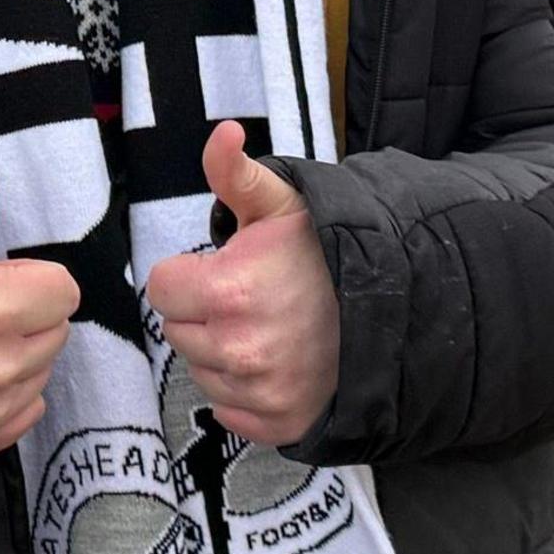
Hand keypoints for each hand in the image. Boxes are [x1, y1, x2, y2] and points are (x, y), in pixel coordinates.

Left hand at [144, 123, 337, 448]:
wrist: (392, 302)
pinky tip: (274, 364)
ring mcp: (260, 391)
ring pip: (202, 372)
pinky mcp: (280, 420)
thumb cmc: (323, 251)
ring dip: (222, 353)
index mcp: (226, 291)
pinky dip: (245, 393)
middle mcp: (239, 349)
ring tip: (267, 328)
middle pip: (178, 332)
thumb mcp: (280, 202)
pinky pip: (229, 411)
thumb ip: (234, 172)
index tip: (222, 269)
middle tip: (249, 298)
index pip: (161, 288)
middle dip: (203, 313)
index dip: (187, 274)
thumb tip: (223, 133)